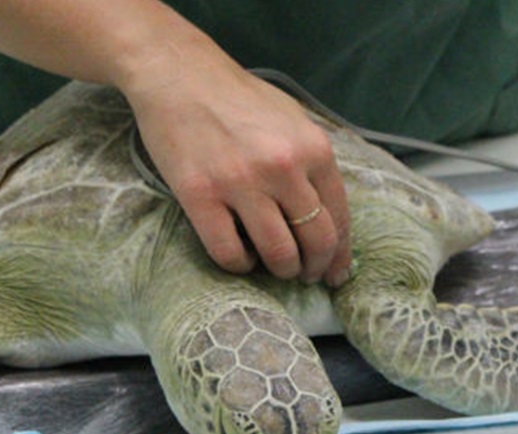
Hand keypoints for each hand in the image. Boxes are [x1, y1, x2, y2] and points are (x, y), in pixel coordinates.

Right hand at [0, 0, 351, 284]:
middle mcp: (283, 168)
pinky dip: (238, 265)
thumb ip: (312, 162)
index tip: (335, 273)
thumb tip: (329, 216)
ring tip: (271, 267)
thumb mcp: (292, 120)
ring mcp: (241, 183)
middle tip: (302, 276)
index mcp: (313, 149)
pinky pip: (228, 252)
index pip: (339, 217)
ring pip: (277, 254)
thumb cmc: (237, 97)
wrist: (177, 74)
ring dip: (278, 270)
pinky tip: (238, 257)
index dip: (340, 255)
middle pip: (315, 242)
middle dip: (313, 269)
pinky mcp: (200, 196)